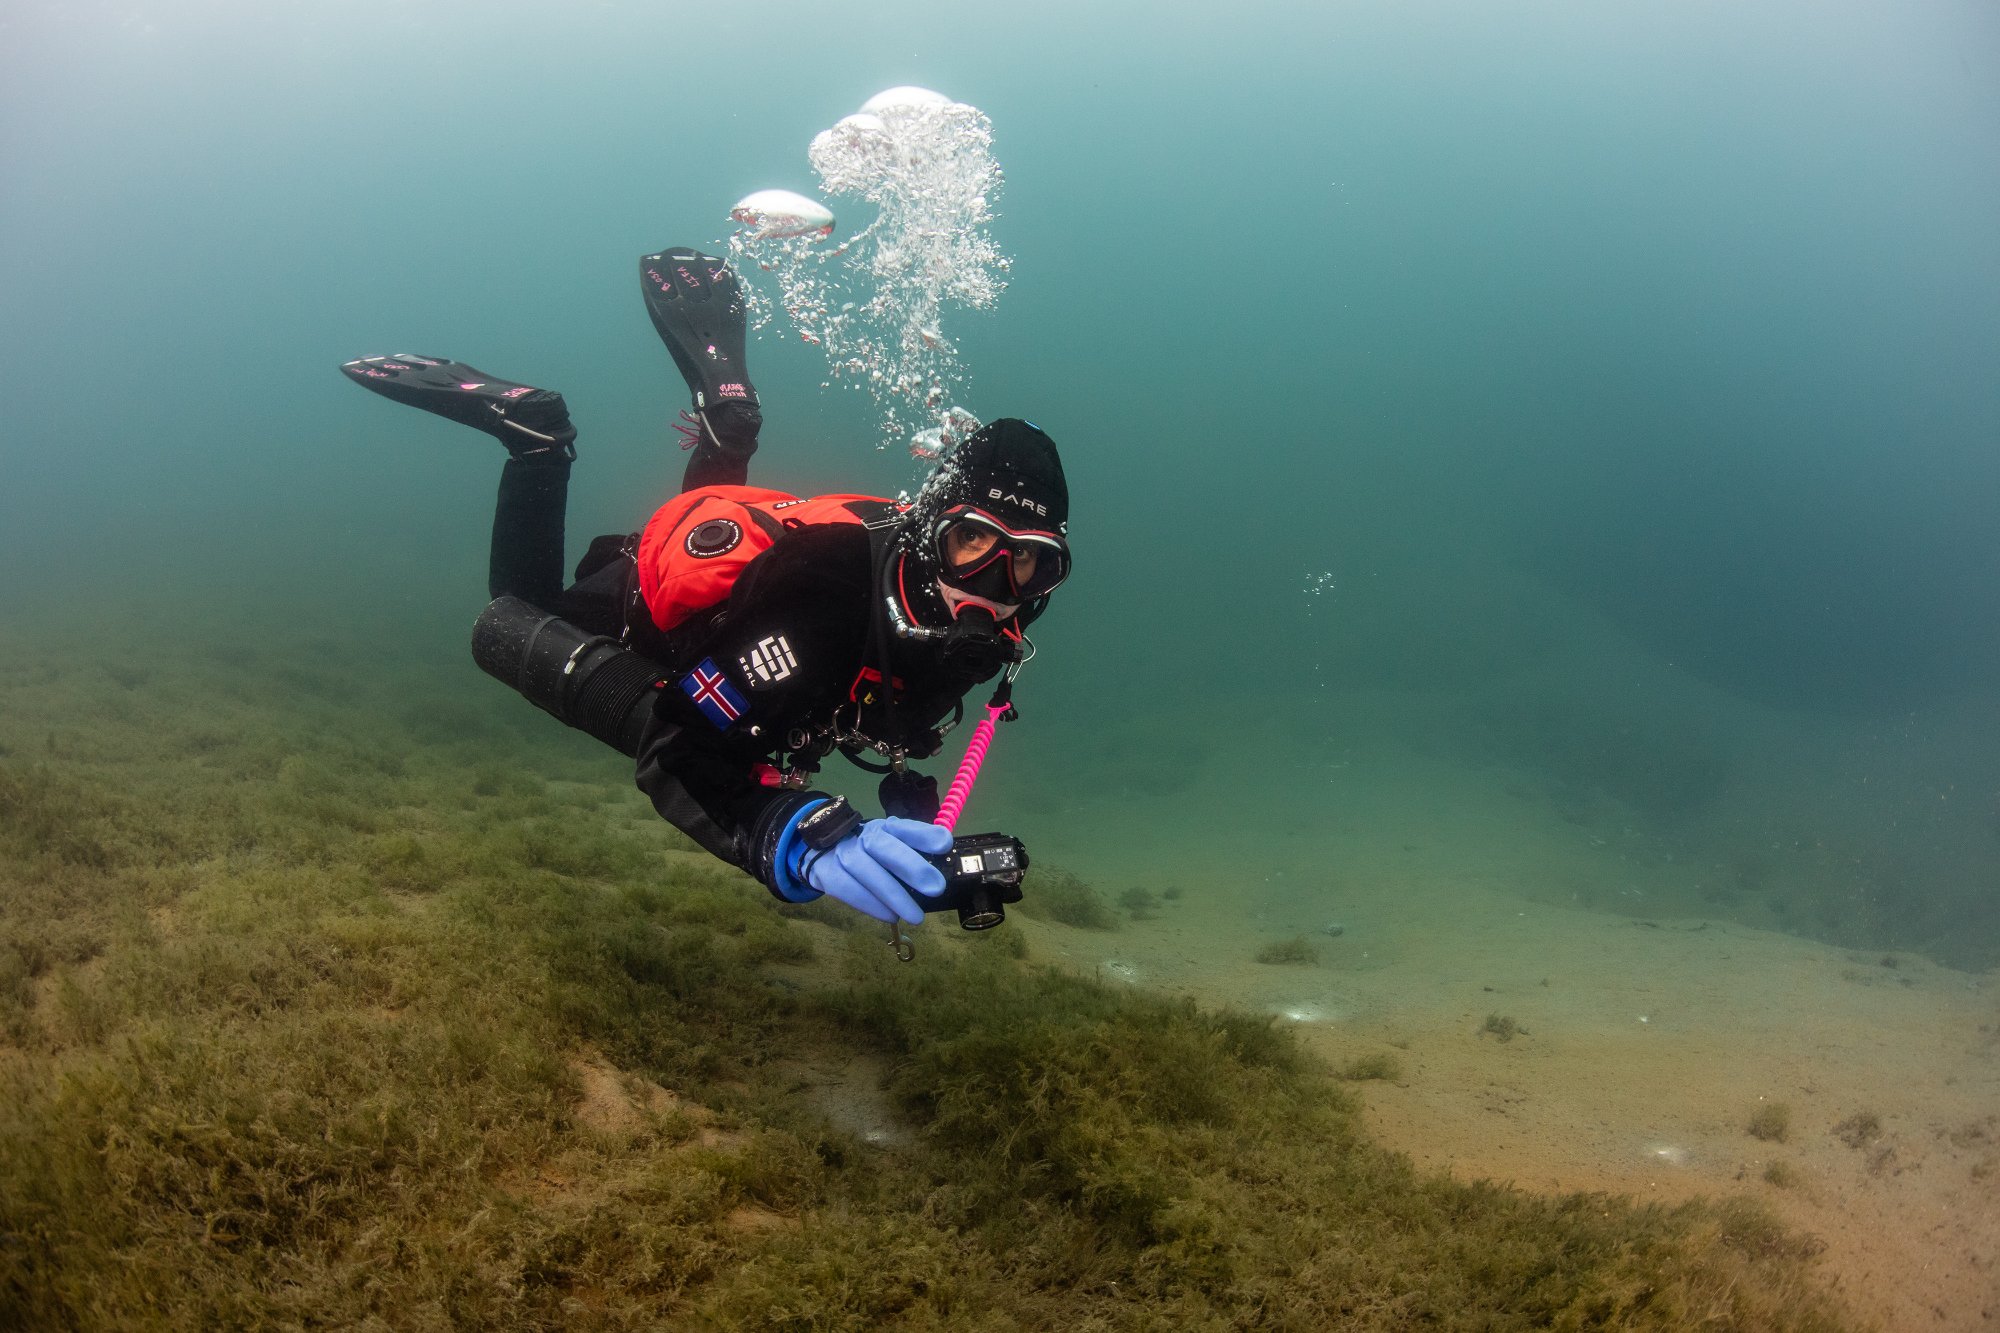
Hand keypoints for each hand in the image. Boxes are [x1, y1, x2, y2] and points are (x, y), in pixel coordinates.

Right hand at [802, 817, 952, 923]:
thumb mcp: (891, 846)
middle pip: (883, 848)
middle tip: (936, 888)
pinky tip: (890, 916)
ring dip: (894, 895)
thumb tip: (944, 859)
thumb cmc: (870, 854)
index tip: (944, 845)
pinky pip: (850, 890)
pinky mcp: (829, 874)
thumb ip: (916, 851)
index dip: (924, 835)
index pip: (904, 827)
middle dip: (911, 867)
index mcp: (885, 828)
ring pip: (867, 872)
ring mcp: (844, 854)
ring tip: (916, 916)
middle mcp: (864, 837)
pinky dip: (872, 905)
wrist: (823, 854)